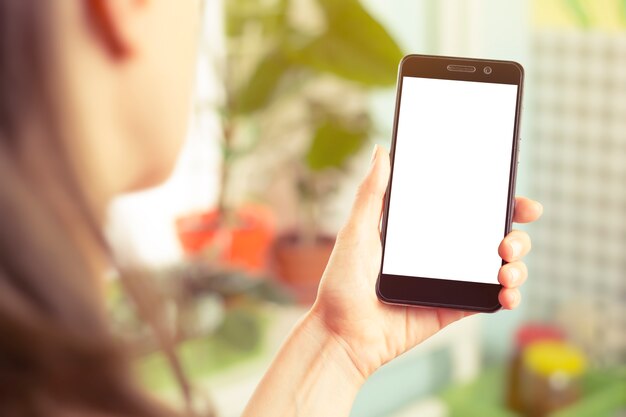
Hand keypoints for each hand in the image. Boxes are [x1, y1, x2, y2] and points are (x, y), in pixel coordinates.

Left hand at [309, 145, 542, 379]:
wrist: (342, 334)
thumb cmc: (343, 283)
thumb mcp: (356, 232)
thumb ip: (371, 194)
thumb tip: (380, 151)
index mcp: (422, 231)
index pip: (467, 209)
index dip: (497, 202)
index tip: (517, 198)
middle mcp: (441, 253)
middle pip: (493, 236)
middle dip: (516, 234)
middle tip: (509, 241)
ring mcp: (450, 281)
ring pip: (500, 267)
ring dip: (517, 265)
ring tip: (506, 269)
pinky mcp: (452, 308)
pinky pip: (489, 300)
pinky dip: (508, 296)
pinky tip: (507, 293)